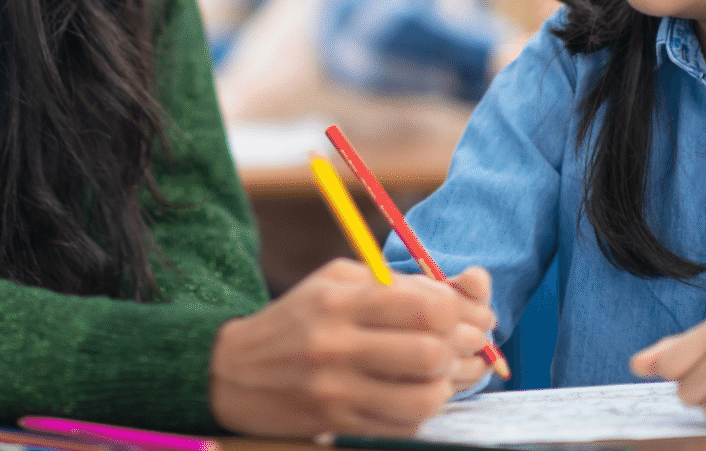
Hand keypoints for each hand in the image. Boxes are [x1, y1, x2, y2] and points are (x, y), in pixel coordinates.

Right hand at [209, 259, 496, 436]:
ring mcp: (337, 390)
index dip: (460, 312)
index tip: (463, 314)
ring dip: (446, 385)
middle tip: (464, 345)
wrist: (232, 371)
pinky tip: (417, 391)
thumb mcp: (340, 281)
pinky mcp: (338, 422)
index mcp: (340, 300)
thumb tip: (473, 287)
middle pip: (430, 353)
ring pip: (424, 398)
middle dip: (460, 349)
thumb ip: (402, 282)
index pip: (426, 307)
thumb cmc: (299, 318)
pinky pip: (404, 424)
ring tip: (442, 371)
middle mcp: (337, 345)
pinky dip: (423, 409)